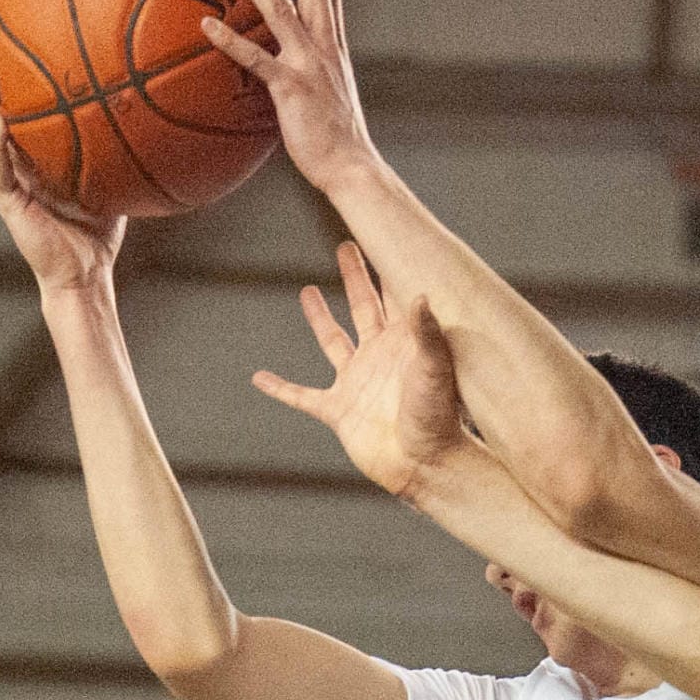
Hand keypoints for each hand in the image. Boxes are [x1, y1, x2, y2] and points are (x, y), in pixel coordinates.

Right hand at [0, 67, 123, 295]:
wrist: (86, 273)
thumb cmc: (97, 234)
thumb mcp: (106, 186)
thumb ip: (111, 158)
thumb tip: (139, 129)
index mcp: (28, 162)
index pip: (7, 116)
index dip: (4, 88)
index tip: (11, 56)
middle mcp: (10, 167)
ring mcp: (4, 182)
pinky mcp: (7, 200)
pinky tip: (2, 122)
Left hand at [202, 0, 374, 192]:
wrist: (352, 169)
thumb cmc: (339, 138)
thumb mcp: (332, 92)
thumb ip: (316, 67)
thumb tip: (294, 58)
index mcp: (335, 49)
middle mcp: (325, 50)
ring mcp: (309, 67)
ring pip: (281, 10)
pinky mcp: (292, 90)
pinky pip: (257, 60)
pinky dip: (231, 40)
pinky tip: (207, 26)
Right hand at [253, 246, 466, 497]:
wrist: (426, 466)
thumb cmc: (440, 419)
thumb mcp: (434, 369)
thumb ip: (427, 332)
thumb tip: (420, 291)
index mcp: (403, 342)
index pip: (393, 293)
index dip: (386, 265)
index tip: (381, 232)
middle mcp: (379, 357)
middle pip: (363, 306)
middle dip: (354, 276)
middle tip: (346, 244)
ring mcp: (358, 383)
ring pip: (333, 342)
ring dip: (319, 318)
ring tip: (307, 292)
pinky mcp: (339, 411)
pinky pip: (302, 397)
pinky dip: (281, 389)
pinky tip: (258, 378)